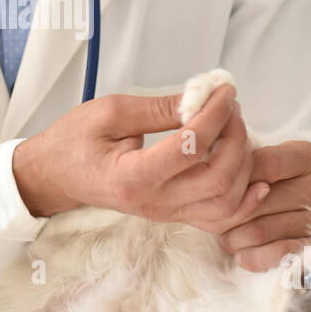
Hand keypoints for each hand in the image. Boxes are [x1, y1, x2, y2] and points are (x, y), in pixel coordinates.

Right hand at [11, 83, 252, 222]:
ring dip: (243, 166)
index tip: (223, 90)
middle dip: (235, 137)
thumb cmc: (75, 142)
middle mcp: (153, 203)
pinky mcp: (173, 216)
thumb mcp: (110, 112)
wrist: (55, 176)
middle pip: (218, 178)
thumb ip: (159, 108)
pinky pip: (219, 221)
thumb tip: (202, 97)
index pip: (191, 146)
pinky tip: (255, 179)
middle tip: (229, 107)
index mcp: (132, 176)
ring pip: (227, 204)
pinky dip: (244, 203)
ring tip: (235, 132)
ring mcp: (166, 214)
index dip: (215, 114)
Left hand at [216, 141, 310, 271]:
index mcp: (310, 158)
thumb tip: (212, 176)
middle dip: (225, 211)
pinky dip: (251, 258)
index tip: (217, 183)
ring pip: (258, 231)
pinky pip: (275, 256)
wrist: (309, 214)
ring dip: (232, 237)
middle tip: (213, 215)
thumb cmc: (277, 183)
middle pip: (256, 201)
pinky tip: (241, 254)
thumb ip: (244, 163)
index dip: (233, 176)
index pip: (263, 164)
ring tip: (226, 234)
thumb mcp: (267, 161)